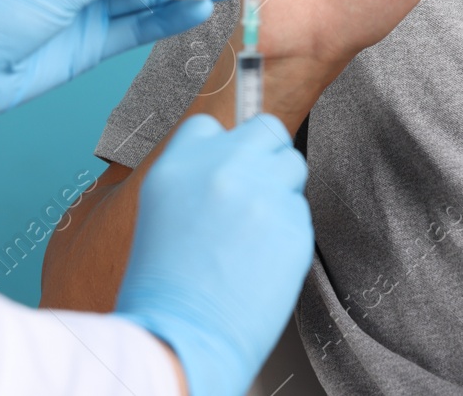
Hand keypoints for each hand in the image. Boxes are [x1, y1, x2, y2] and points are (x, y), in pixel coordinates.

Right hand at [117, 114, 312, 395]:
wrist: (180, 339)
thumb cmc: (164, 289)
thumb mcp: (162, 212)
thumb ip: (196, 178)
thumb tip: (230, 159)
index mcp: (180, 164)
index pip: (214, 124)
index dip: (225, 145)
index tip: (231, 160)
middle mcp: (223, 168)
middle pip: (267, 129)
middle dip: (266, 153)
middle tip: (256, 187)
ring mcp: (262, 193)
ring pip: (292, 166)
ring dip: (281, 189)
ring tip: (256, 231)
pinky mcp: (293, 224)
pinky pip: (300, 211)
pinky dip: (287, 230)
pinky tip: (262, 258)